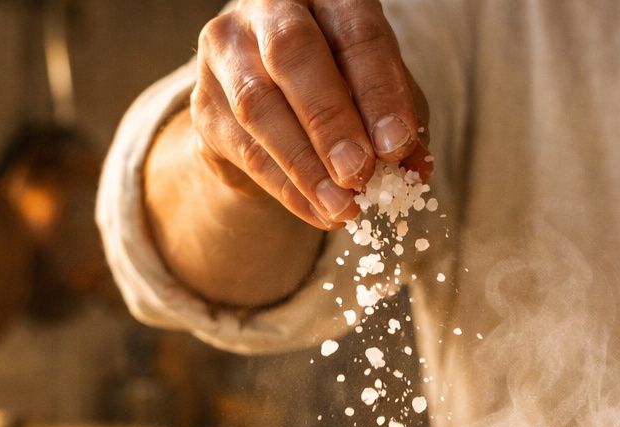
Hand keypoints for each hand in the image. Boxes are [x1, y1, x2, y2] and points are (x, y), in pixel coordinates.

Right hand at [191, 0, 431, 229]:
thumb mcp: (377, 90)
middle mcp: (267, 9)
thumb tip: (414, 170)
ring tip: (343, 207)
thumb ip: (399, 121)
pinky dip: (287, 188)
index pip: (354, 33)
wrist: (267, 94)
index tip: (397, 145)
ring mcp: (225, 53)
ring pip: (258, 106)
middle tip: (359, 173)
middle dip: (329, 120)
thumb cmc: (338, 82)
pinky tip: (319, 212)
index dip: (379, 90)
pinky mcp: (204, 105)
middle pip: (292, 55)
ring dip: (305, 166)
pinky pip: (244, 150)